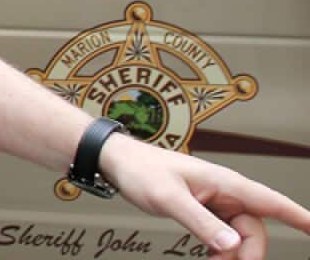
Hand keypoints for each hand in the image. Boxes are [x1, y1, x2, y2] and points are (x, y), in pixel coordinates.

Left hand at [100, 132, 309, 258]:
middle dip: (246, 253)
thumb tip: (232, 245)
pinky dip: (220, 249)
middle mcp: (227, 191)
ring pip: (239, 235)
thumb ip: (200, 222)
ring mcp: (216, 200)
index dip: (299, 218)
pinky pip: (224, 234)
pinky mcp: (205, 209)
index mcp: (226, 183)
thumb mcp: (169, 198)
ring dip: (230, 254)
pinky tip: (210, 257)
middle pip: (254, 230)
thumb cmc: (142, 171)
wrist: (118, 161)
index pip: (273, 202)